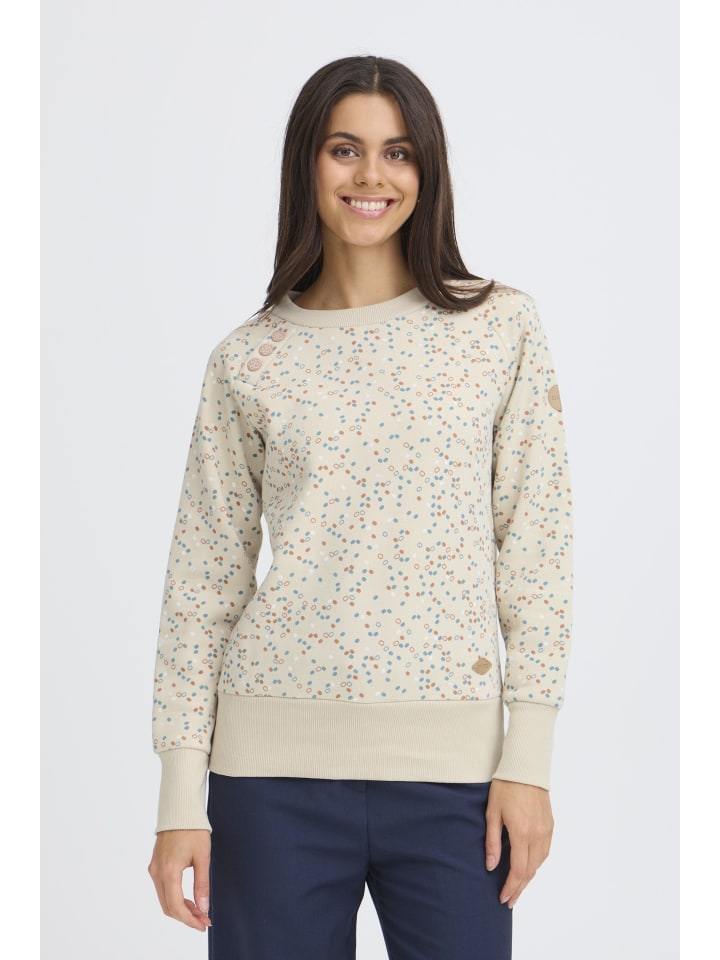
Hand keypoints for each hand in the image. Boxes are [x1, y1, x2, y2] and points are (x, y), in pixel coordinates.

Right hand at [148, 829, 211, 930]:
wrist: (180, 811)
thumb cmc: (193, 830)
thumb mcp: (202, 857)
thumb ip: (202, 884)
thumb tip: (203, 907)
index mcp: (169, 871)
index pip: (176, 906)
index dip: (189, 920)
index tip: (203, 924)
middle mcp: (157, 872)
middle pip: (168, 907)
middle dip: (186, 917)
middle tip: (203, 920)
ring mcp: (154, 869)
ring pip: (164, 899)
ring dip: (180, 909)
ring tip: (199, 911)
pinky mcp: (155, 865)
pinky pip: (162, 889)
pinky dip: (174, 898)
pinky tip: (188, 899)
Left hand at [485, 778, 553, 908]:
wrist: (525, 767)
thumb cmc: (505, 787)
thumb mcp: (492, 812)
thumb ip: (492, 841)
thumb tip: (491, 866)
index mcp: (521, 833)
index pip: (518, 870)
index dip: (511, 887)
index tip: (504, 898)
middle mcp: (537, 835)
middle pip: (530, 871)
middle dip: (520, 888)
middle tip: (510, 900)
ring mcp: (546, 830)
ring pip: (539, 863)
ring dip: (529, 877)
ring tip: (518, 886)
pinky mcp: (550, 824)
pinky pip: (545, 851)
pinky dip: (537, 863)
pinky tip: (529, 866)